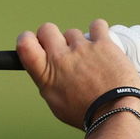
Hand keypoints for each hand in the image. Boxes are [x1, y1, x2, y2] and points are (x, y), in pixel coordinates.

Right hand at [17, 19, 139, 128]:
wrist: (115, 111)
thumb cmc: (85, 112)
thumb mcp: (56, 102)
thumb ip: (49, 82)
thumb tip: (47, 72)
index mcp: (45, 73)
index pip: (25, 44)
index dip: (27, 40)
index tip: (36, 44)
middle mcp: (61, 57)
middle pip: (46, 29)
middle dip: (51, 36)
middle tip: (61, 49)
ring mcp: (82, 48)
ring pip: (73, 32)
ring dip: (78, 42)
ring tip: (89, 59)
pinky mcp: (103, 43)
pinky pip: (96, 26)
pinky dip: (97, 32)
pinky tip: (100, 44)